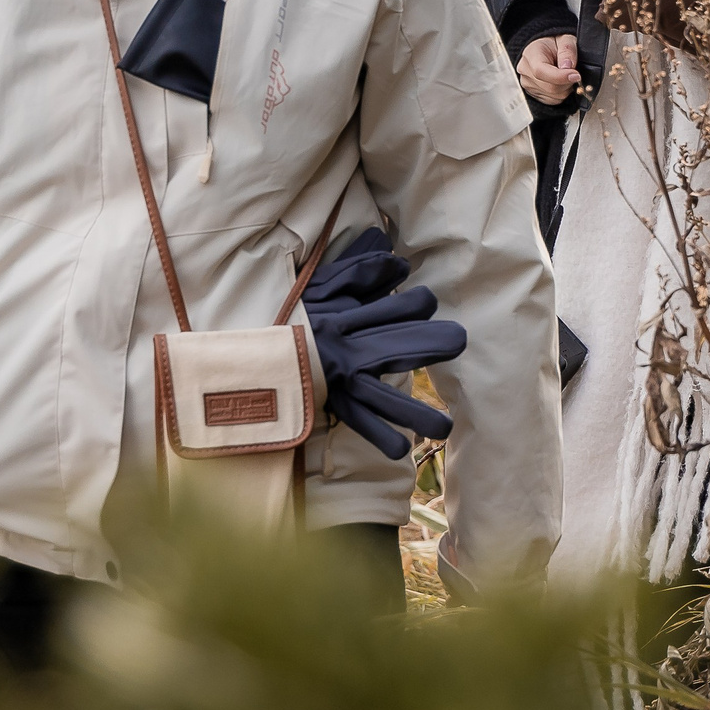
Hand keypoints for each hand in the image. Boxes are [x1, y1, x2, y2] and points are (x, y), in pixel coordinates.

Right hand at [301, 229, 463, 460]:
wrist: (250, 357)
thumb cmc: (293, 317)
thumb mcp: (321, 286)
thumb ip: (360, 270)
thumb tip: (399, 261)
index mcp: (344, 319)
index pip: (389, 307)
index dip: (416, 303)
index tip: (426, 303)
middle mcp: (345, 352)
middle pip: (393, 347)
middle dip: (428, 344)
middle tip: (459, 339)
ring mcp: (341, 384)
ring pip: (383, 399)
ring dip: (414, 412)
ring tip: (445, 427)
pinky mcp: (334, 406)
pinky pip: (360, 425)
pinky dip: (379, 437)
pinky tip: (401, 448)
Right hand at [517, 33, 580, 104]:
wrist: (547, 50)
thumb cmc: (555, 44)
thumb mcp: (566, 39)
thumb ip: (568, 50)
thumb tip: (568, 66)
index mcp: (531, 54)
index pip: (540, 71)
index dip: (561, 77)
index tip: (576, 75)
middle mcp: (525, 70)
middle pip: (550, 87)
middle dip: (567, 82)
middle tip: (574, 71)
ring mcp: (528, 84)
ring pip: (554, 96)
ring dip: (566, 88)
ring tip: (565, 74)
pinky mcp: (534, 94)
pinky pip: (554, 100)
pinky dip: (562, 93)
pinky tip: (560, 81)